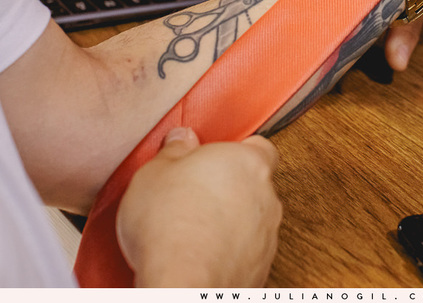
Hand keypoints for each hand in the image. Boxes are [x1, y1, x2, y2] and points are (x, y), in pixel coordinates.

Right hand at [115, 127, 281, 286]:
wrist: (182, 283)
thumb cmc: (169, 225)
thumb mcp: (155, 172)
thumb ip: (174, 150)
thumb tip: (182, 140)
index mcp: (247, 162)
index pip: (259, 147)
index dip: (236, 152)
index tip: (213, 160)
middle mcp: (266, 196)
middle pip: (254, 184)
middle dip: (229, 189)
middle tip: (194, 194)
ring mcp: (267, 234)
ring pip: (252, 220)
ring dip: (230, 222)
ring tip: (192, 230)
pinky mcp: (261, 267)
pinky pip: (246, 251)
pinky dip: (229, 252)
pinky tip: (200, 255)